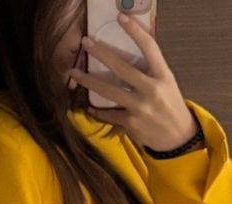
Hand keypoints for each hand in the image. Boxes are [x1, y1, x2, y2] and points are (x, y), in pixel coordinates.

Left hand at [68, 13, 200, 150]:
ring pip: (109, 91)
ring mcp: (140, 106)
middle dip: (101, 53)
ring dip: (89, 81)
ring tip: (74, 73)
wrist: (177, 136)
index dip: (135, 31)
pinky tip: (90, 107)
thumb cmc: (169, 106)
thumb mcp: (166, 83)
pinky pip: (109, 114)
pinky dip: (98, 110)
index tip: (121, 18)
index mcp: (162, 75)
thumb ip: (150, 71)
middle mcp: (152, 89)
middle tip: (86, 43)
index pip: (149, 47)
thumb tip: (130, 54)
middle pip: (122, 67)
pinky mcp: (131, 123)